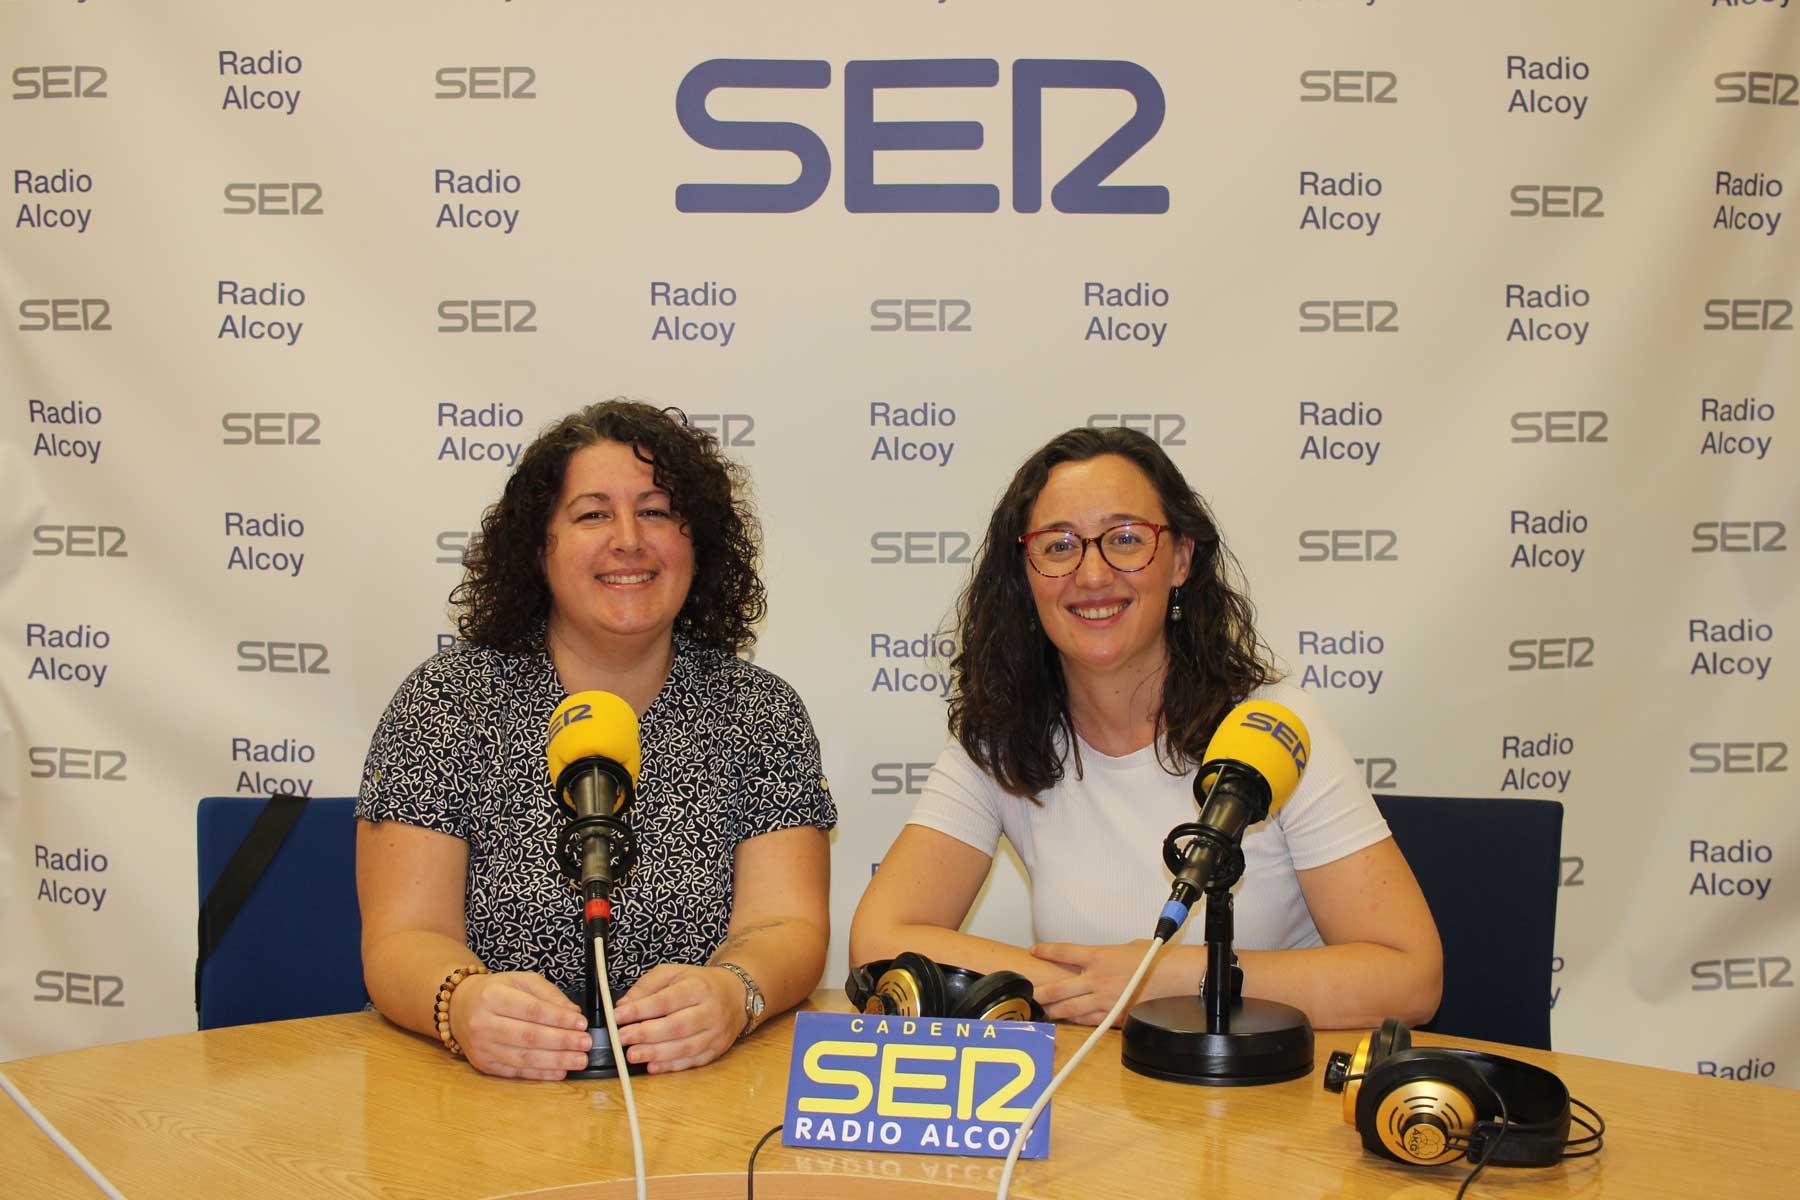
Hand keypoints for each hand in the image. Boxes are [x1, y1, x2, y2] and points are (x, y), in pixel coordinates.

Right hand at [450, 971, 592, 1079]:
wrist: (460, 1007)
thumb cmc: (496, 992)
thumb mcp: (520, 981)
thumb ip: (548, 994)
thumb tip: (573, 1013)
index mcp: (493, 996)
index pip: (532, 1010)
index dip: (559, 1018)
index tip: (581, 1023)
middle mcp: (483, 1023)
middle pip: (529, 1036)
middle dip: (562, 1041)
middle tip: (586, 1043)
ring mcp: (482, 1047)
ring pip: (523, 1057)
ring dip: (555, 1061)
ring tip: (579, 1060)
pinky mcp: (483, 1065)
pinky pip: (515, 1072)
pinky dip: (540, 1073)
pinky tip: (559, 1072)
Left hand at [611, 964, 744, 1073]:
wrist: (736, 994)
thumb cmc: (699, 984)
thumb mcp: (674, 973)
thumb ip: (647, 986)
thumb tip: (623, 1005)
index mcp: (698, 987)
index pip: (666, 1000)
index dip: (640, 1009)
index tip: (617, 1016)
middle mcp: (710, 1010)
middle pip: (676, 1026)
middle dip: (645, 1034)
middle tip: (622, 1038)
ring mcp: (716, 1032)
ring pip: (685, 1047)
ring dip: (656, 1053)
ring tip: (632, 1055)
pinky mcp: (717, 1049)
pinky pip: (693, 1061)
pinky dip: (671, 1066)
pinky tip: (652, 1066)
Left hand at [1030, 941, 1162, 1026]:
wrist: (1172, 976)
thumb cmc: (1153, 958)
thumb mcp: (1125, 947)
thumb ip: (1106, 955)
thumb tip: (1098, 959)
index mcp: (1098, 956)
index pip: (1063, 952)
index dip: (1045, 951)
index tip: (1033, 951)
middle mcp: (1096, 978)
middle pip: (1059, 987)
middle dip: (1041, 992)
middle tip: (1029, 995)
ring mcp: (1104, 999)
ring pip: (1070, 1008)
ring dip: (1053, 1011)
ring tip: (1042, 1012)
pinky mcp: (1114, 1015)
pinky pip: (1089, 1020)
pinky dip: (1076, 1020)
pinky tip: (1068, 1021)